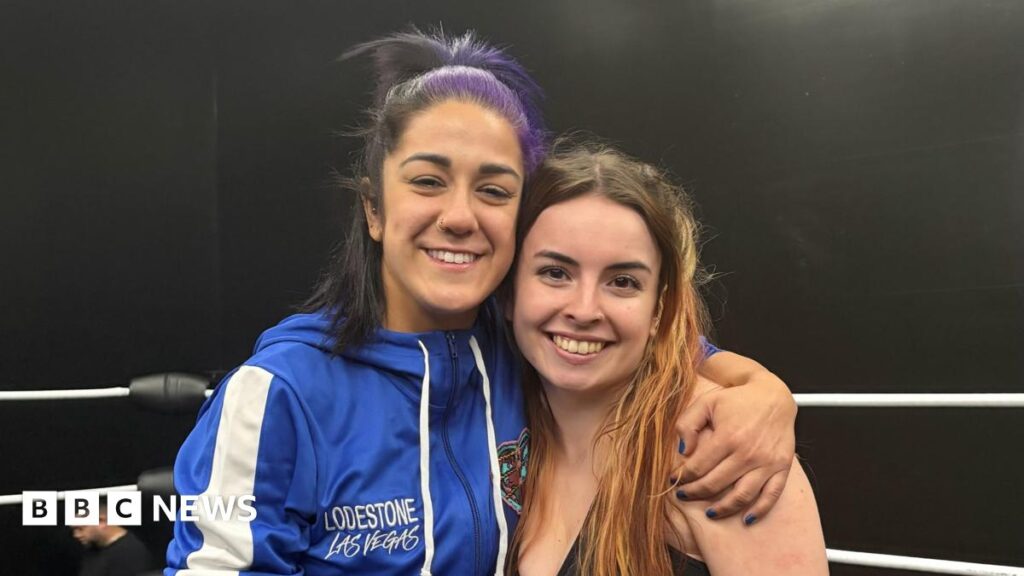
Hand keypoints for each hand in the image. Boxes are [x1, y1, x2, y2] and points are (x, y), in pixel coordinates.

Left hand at [673, 373, 796, 522]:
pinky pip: (771, 495)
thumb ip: (688, 424)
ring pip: (742, 496)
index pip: (698, 467)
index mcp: (727, 436)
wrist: (773, 395)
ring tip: (710, 513)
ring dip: (723, 509)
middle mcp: (748, 452)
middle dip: (695, 493)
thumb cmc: (737, 400)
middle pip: (715, 484)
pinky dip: (759, 510)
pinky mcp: (782, 467)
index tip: (674, 480)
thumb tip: (683, 451)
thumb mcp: (706, 403)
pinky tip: (746, 518)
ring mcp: (767, 462)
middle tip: (684, 495)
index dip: (682, 477)